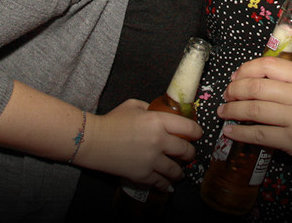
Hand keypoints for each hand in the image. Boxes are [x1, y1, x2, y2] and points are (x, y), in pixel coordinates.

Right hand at [78, 99, 201, 190]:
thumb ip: (152, 108)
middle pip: (186, 150)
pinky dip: (167, 185)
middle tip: (189, 154)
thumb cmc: (112, 120)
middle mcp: (159, 140)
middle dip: (190, 153)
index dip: (197, 132)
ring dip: (181, 171)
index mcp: (158, 121)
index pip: (189, 128)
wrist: (93, 141)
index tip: (197, 135)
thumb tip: (164, 114)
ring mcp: (151, 160)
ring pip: (177, 170)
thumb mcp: (134, 105)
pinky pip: (161, 182)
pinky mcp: (142, 175)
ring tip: (180, 172)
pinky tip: (169, 185)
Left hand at [217, 56, 291, 182]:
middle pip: (257, 87)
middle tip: (226, 95)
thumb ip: (285, 80)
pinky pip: (259, 134)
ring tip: (223, 112)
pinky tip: (230, 131)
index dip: (246, 69)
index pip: (269, 64)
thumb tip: (245, 77)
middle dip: (234, 90)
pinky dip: (239, 133)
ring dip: (233, 110)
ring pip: (255, 110)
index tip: (235, 77)